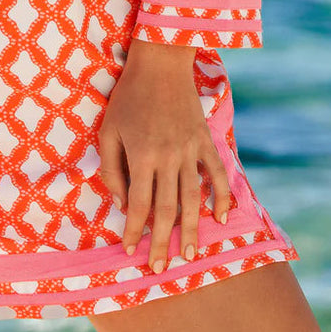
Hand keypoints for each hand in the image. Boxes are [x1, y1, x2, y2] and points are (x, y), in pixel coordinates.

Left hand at [97, 42, 230, 273]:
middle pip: (166, 209)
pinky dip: (222, 196)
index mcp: (142, 155)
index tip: (130, 250)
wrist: (160, 63)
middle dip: (162, 242)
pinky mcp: (205, 141)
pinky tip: (222, 217)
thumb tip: (120, 202)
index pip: (138, 204)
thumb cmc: (128, 97)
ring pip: (193, 198)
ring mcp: (190, 150)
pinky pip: (217, 173)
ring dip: (193, 229)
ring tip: (191, 254)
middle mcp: (168, 157)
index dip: (134, 230)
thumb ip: (110, 168)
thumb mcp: (108, 130)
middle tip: (160, 268)